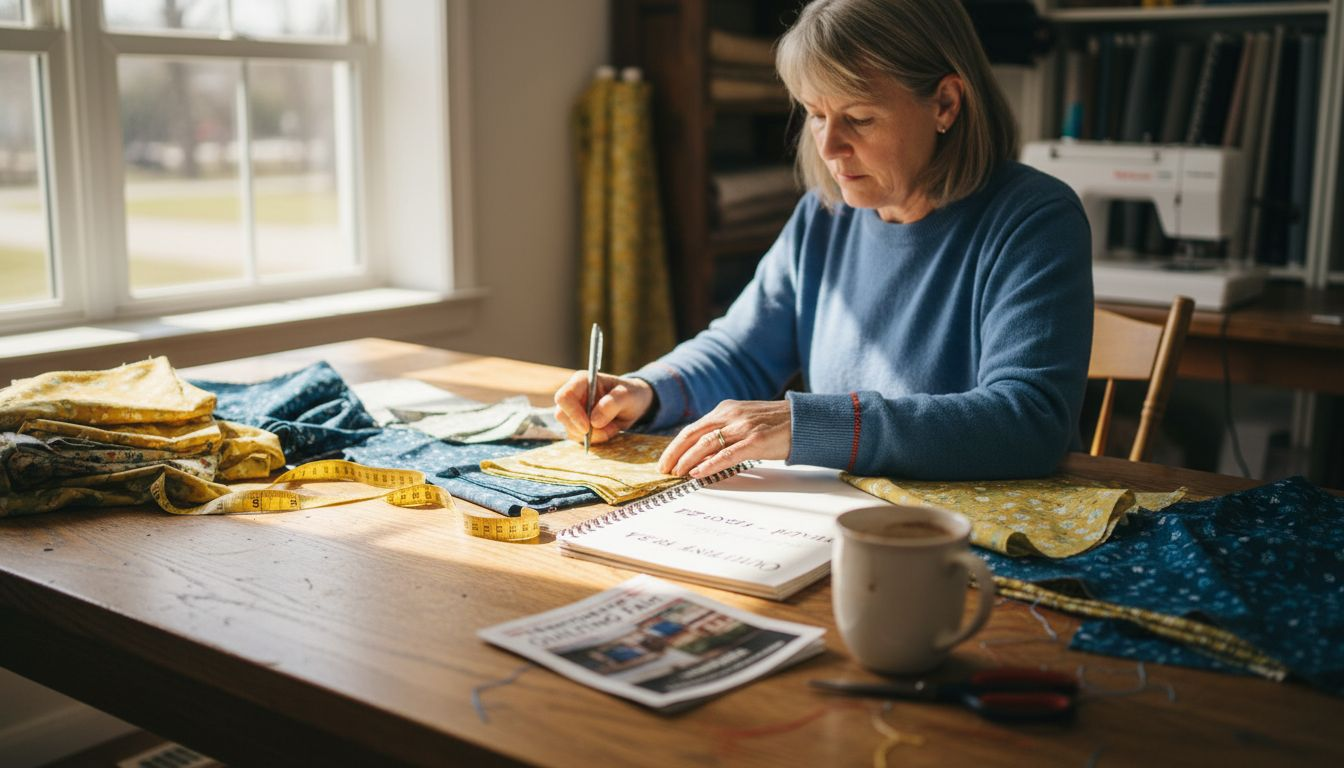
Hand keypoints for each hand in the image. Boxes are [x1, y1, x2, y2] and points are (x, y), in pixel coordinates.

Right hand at [553, 371, 654, 444]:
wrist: (634, 404)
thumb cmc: (630, 394)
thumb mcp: (627, 396)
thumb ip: (612, 404)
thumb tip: (594, 421)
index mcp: (581, 381)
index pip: (564, 397)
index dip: (572, 413)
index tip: (587, 427)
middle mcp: (574, 395)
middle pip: (562, 415)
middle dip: (582, 429)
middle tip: (605, 431)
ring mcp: (573, 411)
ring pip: (570, 429)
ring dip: (592, 436)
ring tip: (612, 428)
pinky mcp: (577, 424)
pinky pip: (577, 437)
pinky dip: (594, 439)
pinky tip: (608, 431)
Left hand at [657, 399, 790, 477]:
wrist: (804, 420)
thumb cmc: (775, 424)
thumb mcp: (744, 419)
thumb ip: (725, 429)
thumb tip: (702, 451)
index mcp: (725, 409)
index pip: (693, 428)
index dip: (676, 445)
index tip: (666, 460)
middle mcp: (730, 414)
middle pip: (692, 434)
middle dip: (675, 453)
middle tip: (664, 470)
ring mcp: (742, 427)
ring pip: (705, 443)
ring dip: (687, 460)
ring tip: (677, 474)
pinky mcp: (755, 441)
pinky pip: (727, 454)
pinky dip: (709, 464)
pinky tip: (698, 473)